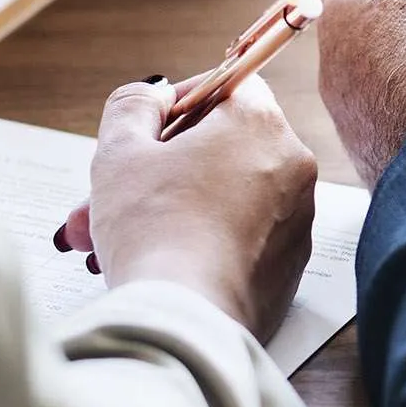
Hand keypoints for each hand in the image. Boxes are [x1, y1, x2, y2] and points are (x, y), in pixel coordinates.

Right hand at [57, 74, 317, 341]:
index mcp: (259, 123)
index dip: (180, 101)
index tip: (147, 128)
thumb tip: (154, 96)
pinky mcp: (289, 267)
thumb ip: (133, 106)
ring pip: (224, 197)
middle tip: (110, 191)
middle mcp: (291, 166)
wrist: (186, 321)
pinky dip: (201, 241)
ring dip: (169, 207)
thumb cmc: (153, 231)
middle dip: (158, 168)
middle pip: (220, 148)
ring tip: (109, 238)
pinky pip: (240, 238)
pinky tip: (154, 261)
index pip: (227, 85)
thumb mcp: (120, 152)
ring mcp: (296, 220)